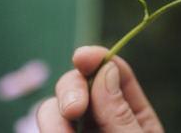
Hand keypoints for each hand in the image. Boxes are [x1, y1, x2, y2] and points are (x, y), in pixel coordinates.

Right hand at [37, 46, 163, 131]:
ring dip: (53, 117)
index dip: (99, 58)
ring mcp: (77, 131)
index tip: (83, 56)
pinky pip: (46, 127)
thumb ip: (122, 116)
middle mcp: (102, 121)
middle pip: (79, 83)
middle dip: (71, 88)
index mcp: (134, 116)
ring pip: (53, 108)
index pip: (116, 73)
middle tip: (73, 109)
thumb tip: (106, 71)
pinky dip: (49, 130)